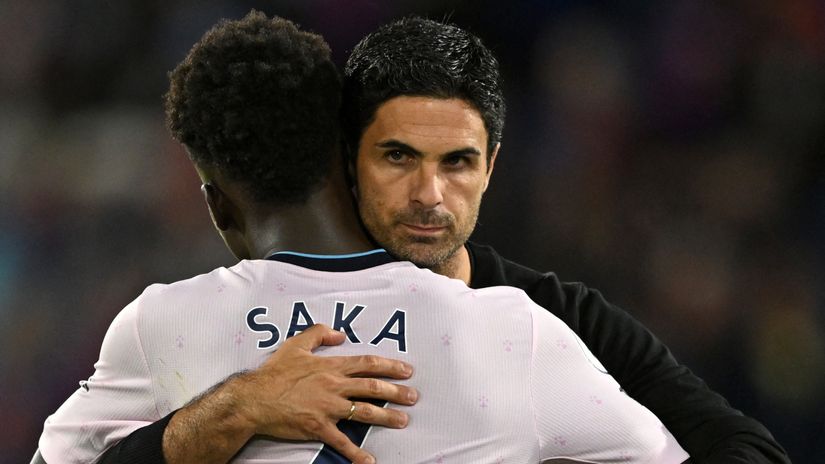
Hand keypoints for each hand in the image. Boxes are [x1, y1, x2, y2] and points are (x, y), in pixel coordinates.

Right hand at [243, 324, 416, 461]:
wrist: (255, 398)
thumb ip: (319, 334)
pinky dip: (356, 453)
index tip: (406, 371)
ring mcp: (328, 408)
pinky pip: (342, 442)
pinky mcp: (319, 427)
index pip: (368, 364)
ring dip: (387, 417)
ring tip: (403, 421)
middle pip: (373, 388)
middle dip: (397, 392)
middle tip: (413, 397)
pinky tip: (369, 460)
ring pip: (365, 412)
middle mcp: (334, 386)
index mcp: (331, 366)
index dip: (390, 367)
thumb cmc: (274, 372)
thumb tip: (340, 334)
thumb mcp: (296, 344)